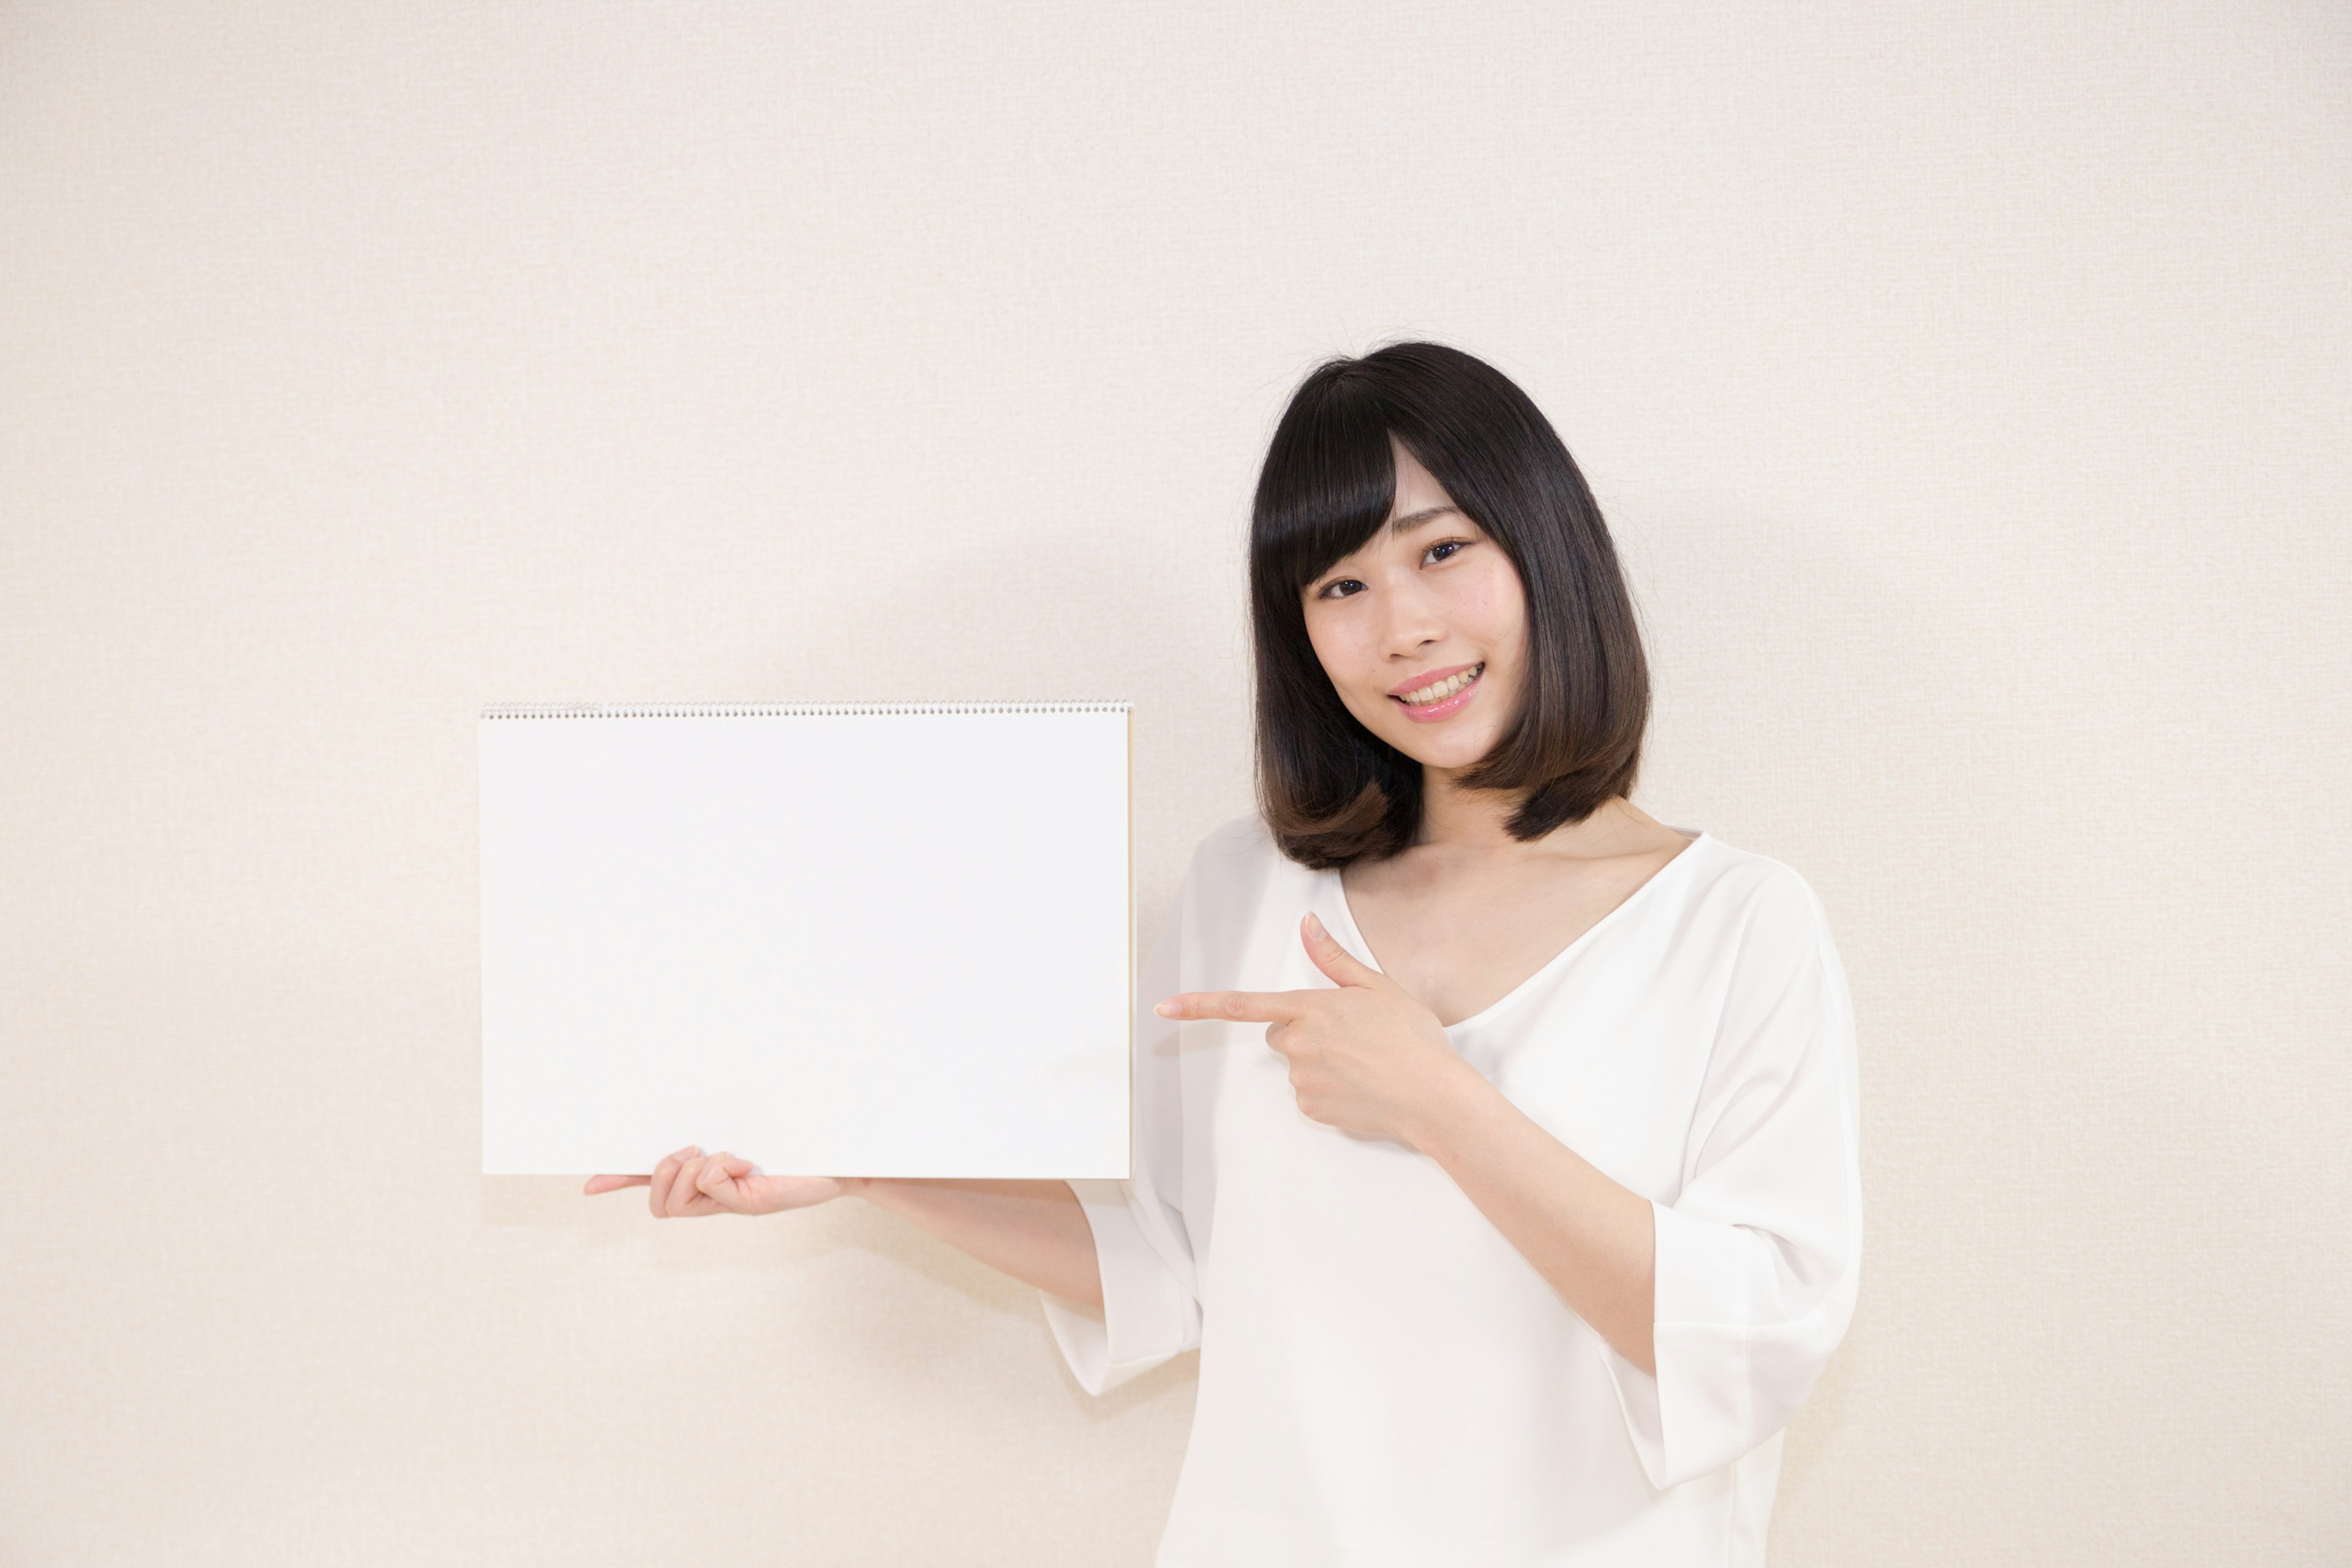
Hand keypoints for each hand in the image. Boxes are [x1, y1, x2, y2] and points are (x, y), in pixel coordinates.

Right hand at [583, 1144, 854, 1217]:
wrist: (841, 1162)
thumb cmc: (798, 1146)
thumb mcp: (748, 1135)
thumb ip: (716, 1136)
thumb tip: (689, 1128)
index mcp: (707, 1179)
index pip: (653, 1186)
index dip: (621, 1183)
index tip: (590, 1184)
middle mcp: (715, 1198)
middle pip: (659, 1203)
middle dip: (661, 1172)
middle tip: (693, 1149)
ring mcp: (731, 1204)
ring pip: (678, 1201)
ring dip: (694, 1172)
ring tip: (724, 1156)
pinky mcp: (750, 1203)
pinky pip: (711, 1189)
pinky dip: (721, 1170)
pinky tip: (747, 1163)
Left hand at [1155, 912, 1474, 1148]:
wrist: (1434, 1098)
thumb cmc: (1413, 1039)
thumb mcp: (1379, 988)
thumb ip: (1334, 959)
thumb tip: (1308, 926)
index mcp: (1311, 1008)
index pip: (1244, 1005)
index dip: (1200, 1006)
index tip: (1163, 1008)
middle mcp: (1298, 1045)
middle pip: (1279, 1033)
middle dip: (1303, 1031)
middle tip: (1349, 1036)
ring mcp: (1302, 1080)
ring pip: (1296, 1064)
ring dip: (1321, 1061)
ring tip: (1365, 1063)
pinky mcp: (1311, 1109)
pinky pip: (1308, 1094)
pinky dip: (1329, 1090)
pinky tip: (1361, 1088)